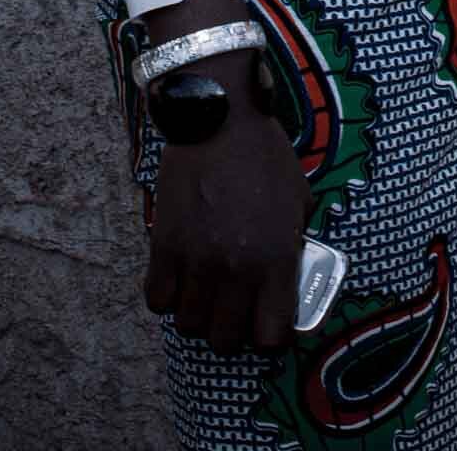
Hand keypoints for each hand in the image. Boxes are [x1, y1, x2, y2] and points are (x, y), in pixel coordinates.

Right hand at [142, 56, 311, 353]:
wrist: (218, 115)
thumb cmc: (264, 153)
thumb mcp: (299, 198)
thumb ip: (294, 243)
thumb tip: (287, 275)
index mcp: (276, 259)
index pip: (272, 337)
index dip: (270, 335)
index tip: (266, 320)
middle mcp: (237, 269)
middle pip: (225, 341)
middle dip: (231, 331)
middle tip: (232, 309)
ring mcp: (198, 260)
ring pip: (189, 325)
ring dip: (197, 314)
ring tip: (204, 291)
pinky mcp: (165, 245)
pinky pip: (157, 299)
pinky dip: (167, 295)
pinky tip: (178, 276)